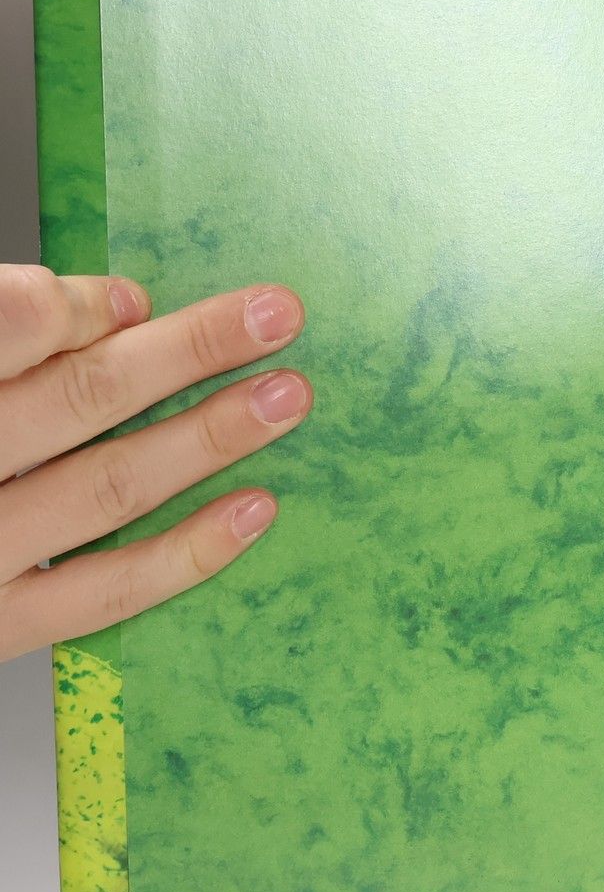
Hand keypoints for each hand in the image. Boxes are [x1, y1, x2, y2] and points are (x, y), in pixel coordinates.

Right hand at [0, 267, 310, 661]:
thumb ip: (4, 337)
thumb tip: (119, 308)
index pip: (11, 323)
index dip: (81, 307)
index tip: (134, 298)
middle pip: (79, 396)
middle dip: (188, 352)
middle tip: (277, 317)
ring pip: (106, 486)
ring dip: (209, 437)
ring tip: (287, 398)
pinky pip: (102, 593)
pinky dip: (188, 552)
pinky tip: (255, 508)